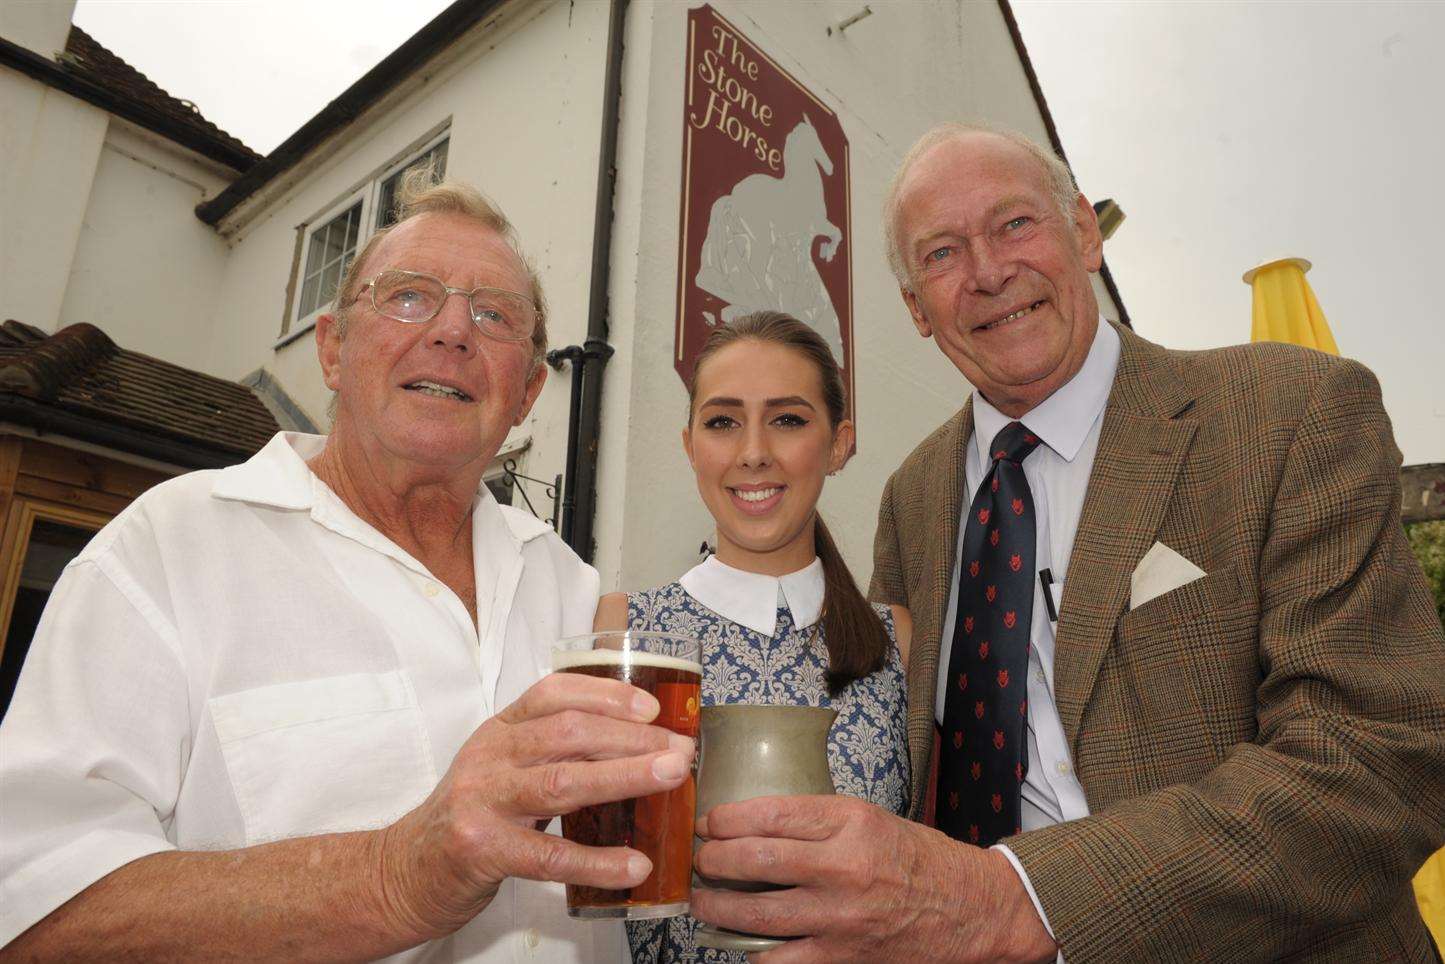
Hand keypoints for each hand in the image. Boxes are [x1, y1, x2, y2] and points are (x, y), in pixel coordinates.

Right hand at [374, 673, 694, 940]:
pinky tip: (634, 864)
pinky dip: (596, 859)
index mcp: (499, 729)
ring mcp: (482, 802)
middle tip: (681, 749)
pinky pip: (548, 855)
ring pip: (562, 782)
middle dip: (632, 737)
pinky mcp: (482, 851)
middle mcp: (489, 756)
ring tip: (671, 778)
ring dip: (625, 776)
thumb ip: (553, 748)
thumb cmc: (471, 815)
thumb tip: (636, 738)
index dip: (606, 694)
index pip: (552, 693)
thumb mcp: (503, 765)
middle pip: (566, 733)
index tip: (653, 708)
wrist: (404, 871)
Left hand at [691, 795, 1056, 962]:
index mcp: (850, 822)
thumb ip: (817, 821)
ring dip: (716, 906)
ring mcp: (840, 918)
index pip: (768, 813)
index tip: (709, 822)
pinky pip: (779, 958)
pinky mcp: (842, 958)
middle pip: (752, 860)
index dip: (725, 818)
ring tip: (703, 899)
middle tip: (699, 859)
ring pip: (754, 913)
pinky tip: (741, 940)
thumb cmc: (922, 860)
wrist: (973, 909)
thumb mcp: (871, 818)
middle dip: (712, 860)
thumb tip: (756, 823)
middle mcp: (842, 867)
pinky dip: (752, 950)